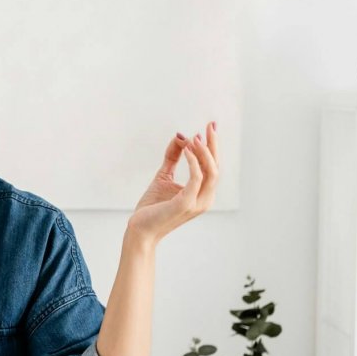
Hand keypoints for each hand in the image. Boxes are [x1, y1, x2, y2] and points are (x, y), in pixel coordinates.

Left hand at [127, 121, 218, 244]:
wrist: (140, 230)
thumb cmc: (152, 207)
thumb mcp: (164, 176)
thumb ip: (173, 157)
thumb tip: (180, 136)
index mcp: (202, 193)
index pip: (213, 167)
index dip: (213, 146)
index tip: (210, 126)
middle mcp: (205, 199)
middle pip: (216, 167)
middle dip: (214, 145)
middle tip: (209, 126)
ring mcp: (197, 203)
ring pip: (211, 172)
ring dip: (204, 152)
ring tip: (194, 137)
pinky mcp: (186, 204)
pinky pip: (196, 178)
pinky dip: (193, 161)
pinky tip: (186, 148)